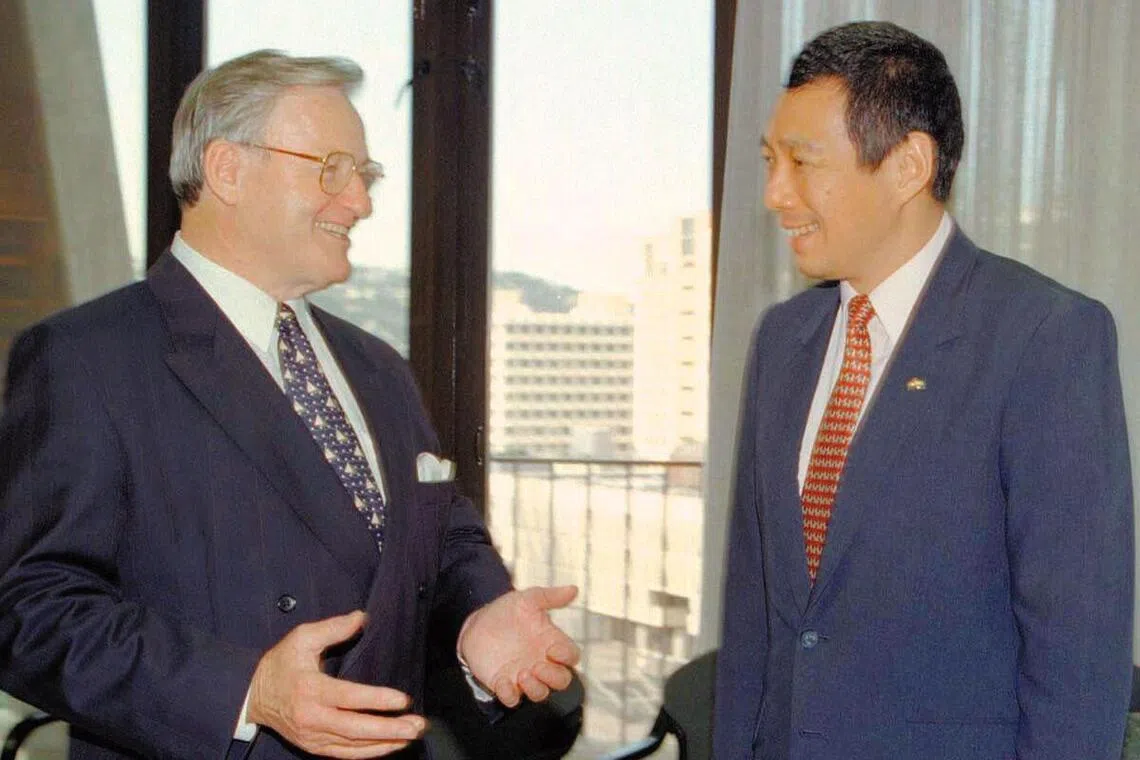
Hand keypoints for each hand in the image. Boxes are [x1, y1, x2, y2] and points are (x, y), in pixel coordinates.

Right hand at [247, 610, 427, 757]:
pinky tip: (390, 745)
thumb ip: (334, 627)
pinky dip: (369, 752)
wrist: (252, 696)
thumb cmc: (281, 663)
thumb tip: (362, 617)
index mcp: (310, 689)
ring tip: (411, 735)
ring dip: (385, 742)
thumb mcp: (302, 638)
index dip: (378, 699)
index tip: (403, 700)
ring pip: (353, 745)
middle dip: (390, 729)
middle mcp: (312, 717)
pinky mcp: (314, 746)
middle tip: (417, 725)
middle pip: (356, 728)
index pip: (349, 697)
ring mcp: (313, 735)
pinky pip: (345, 754)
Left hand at [458, 586, 580, 706]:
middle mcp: (541, 662)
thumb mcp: (527, 600)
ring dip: (535, 688)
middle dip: (554, 677)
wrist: (477, 622)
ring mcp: (523, 675)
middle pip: (561, 680)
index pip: (571, 656)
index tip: (553, 649)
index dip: (567, 656)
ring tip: (523, 674)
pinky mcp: (503, 683)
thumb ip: (550, 596)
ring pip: (540, 693)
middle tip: (537, 666)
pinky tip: (503, 682)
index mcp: (551, 642)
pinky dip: (510, 695)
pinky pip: (512, 699)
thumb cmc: (507, 611)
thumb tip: (574, 589)